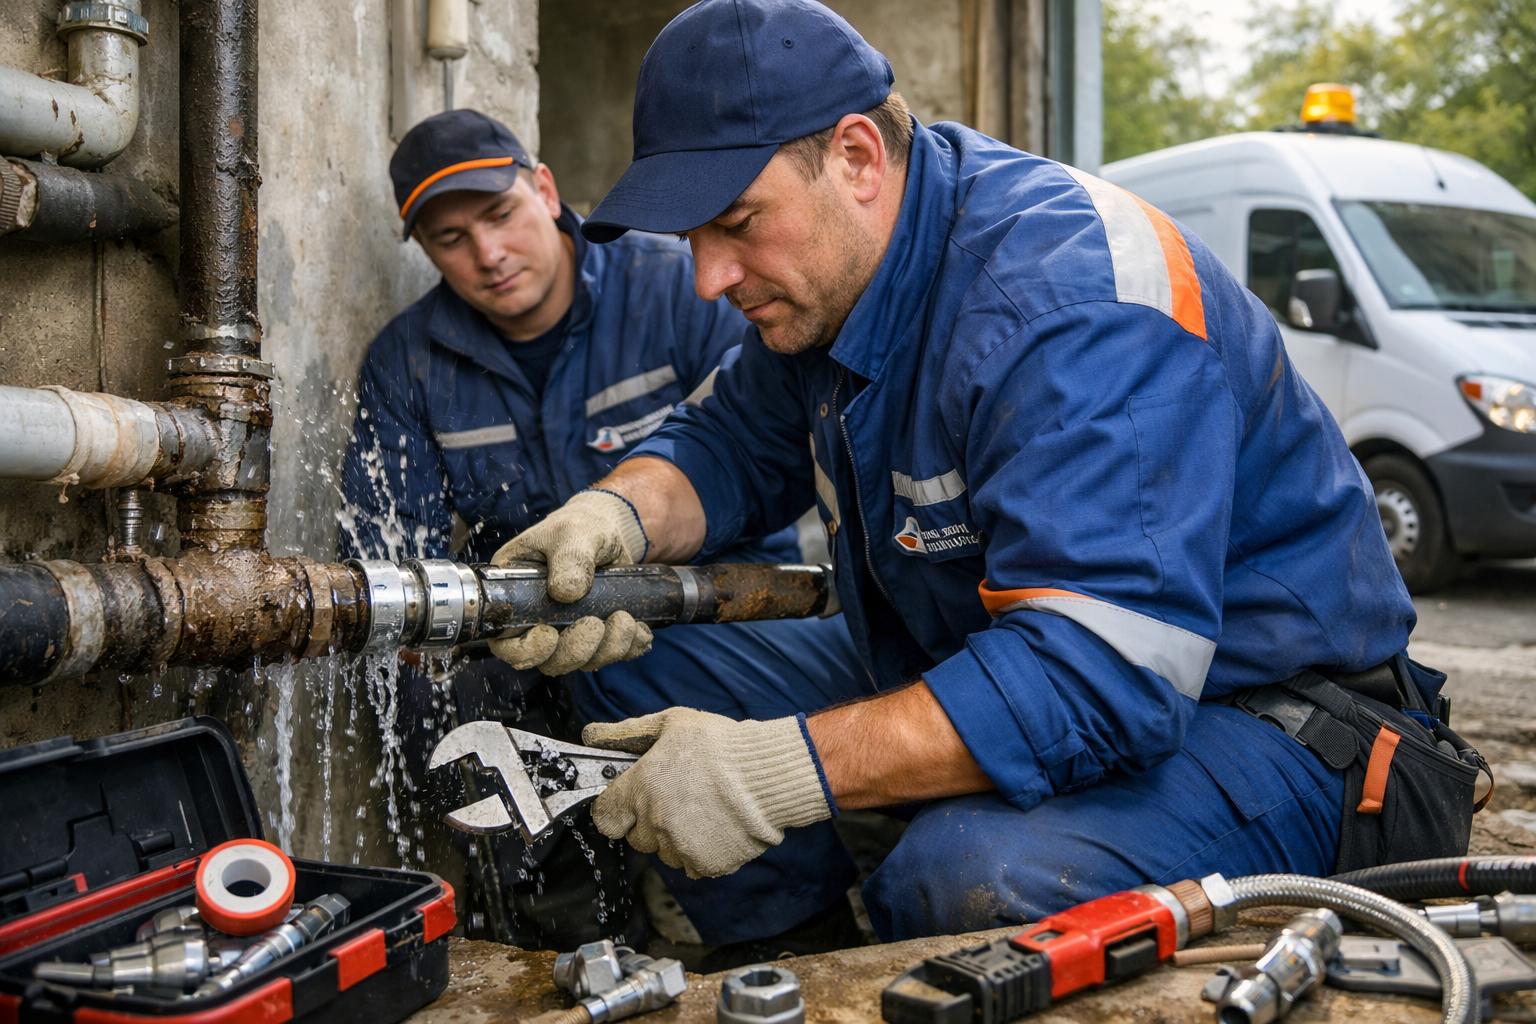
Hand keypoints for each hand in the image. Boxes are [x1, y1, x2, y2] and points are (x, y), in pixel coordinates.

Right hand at [489, 489, 652, 673]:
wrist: (609, 529)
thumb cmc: (580, 526)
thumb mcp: (573, 533)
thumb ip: (570, 558)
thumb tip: (567, 592)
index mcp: (515, 597)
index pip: (506, 643)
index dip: (525, 651)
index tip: (550, 636)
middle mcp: (538, 620)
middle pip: (548, 660)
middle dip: (576, 651)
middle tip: (596, 624)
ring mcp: (568, 630)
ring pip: (582, 660)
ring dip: (607, 649)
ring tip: (626, 619)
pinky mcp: (598, 634)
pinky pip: (611, 654)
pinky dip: (629, 647)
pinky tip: (640, 631)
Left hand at [582, 708, 832, 877]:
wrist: (769, 775)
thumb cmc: (721, 744)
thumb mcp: (672, 723)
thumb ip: (627, 733)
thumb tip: (590, 735)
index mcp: (640, 788)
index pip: (605, 817)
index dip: (617, 810)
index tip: (631, 803)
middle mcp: (654, 822)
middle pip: (636, 838)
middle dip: (650, 823)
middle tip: (678, 799)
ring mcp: (679, 847)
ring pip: (665, 853)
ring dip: (677, 838)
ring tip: (704, 810)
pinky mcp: (705, 864)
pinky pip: (692, 865)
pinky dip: (702, 852)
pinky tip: (718, 826)